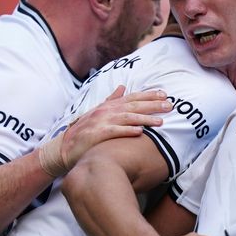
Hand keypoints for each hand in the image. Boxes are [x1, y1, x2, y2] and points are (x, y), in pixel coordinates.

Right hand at [40, 85, 171, 177]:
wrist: (65, 147)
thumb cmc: (84, 130)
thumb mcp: (98, 112)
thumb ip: (111, 99)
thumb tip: (122, 87)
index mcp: (108, 106)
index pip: (132, 97)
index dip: (148, 95)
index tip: (164, 94)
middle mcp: (106, 111)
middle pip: (133, 105)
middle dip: (152, 104)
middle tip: (170, 105)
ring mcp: (101, 122)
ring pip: (127, 118)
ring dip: (145, 118)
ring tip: (160, 121)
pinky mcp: (96, 135)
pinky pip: (115, 132)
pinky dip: (127, 131)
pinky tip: (140, 132)